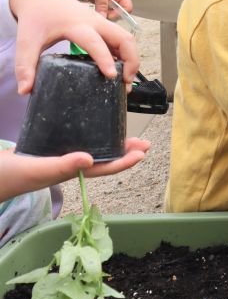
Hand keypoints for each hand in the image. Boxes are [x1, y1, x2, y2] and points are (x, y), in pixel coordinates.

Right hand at [0, 138, 150, 202]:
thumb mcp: (37, 169)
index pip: (102, 168)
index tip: (142, 152)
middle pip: (101, 159)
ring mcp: (56, 156)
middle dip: (124, 152)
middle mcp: (66, 164)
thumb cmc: (9, 175)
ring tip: (127, 135)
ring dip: (109, 143)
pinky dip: (86, 132)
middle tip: (144, 142)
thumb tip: (91, 160)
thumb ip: (62, 166)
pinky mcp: (46, 146)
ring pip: (90, 149)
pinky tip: (91, 123)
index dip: (123, 161)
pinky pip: (73, 140)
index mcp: (68, 172)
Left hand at [10, 0, 138, 93]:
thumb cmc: (35, 18)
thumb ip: (25, 66)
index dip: (105, 59)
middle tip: (126, 82)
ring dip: (132, 57)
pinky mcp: (102, 25)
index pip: (95, 42)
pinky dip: (125, 53)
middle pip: (124, 38)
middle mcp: (94, 21)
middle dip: (131, 60)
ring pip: (126, 38)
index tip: (112, 76)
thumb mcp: (26, 41)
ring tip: (126, 79)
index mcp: (76, 25)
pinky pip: (121, 38)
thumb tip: (25, 90)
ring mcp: (101, 22)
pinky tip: (120, 68)